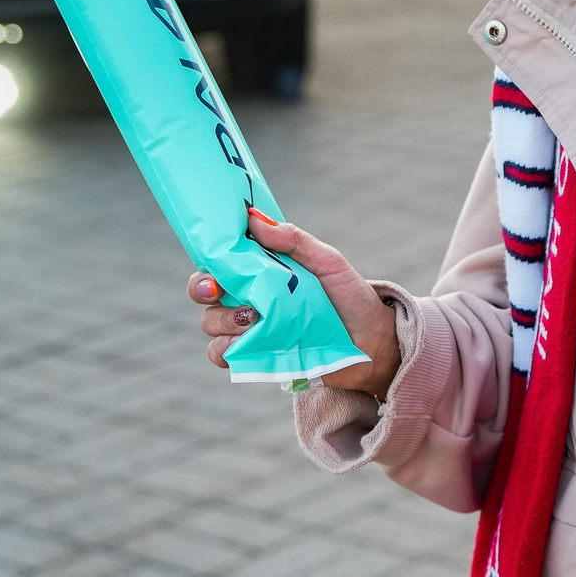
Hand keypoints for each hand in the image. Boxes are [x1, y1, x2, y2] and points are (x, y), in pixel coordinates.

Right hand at [188, 210, 400, 398]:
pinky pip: (222, 355)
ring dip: (222, 319)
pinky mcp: (256, 357)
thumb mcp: (327, 262)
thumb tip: (254, 219)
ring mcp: (251, 330)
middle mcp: (249, 299)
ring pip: (210, 323)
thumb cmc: (349, 297)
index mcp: (261, 272)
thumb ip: (294, 240)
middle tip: (218, 289)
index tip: (213, 260)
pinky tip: (246, 344)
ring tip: (253, 318)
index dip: (208, 259)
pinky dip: (226, 349)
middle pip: (204, 292)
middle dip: (203, 289)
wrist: (372, 341)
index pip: (220, 262)